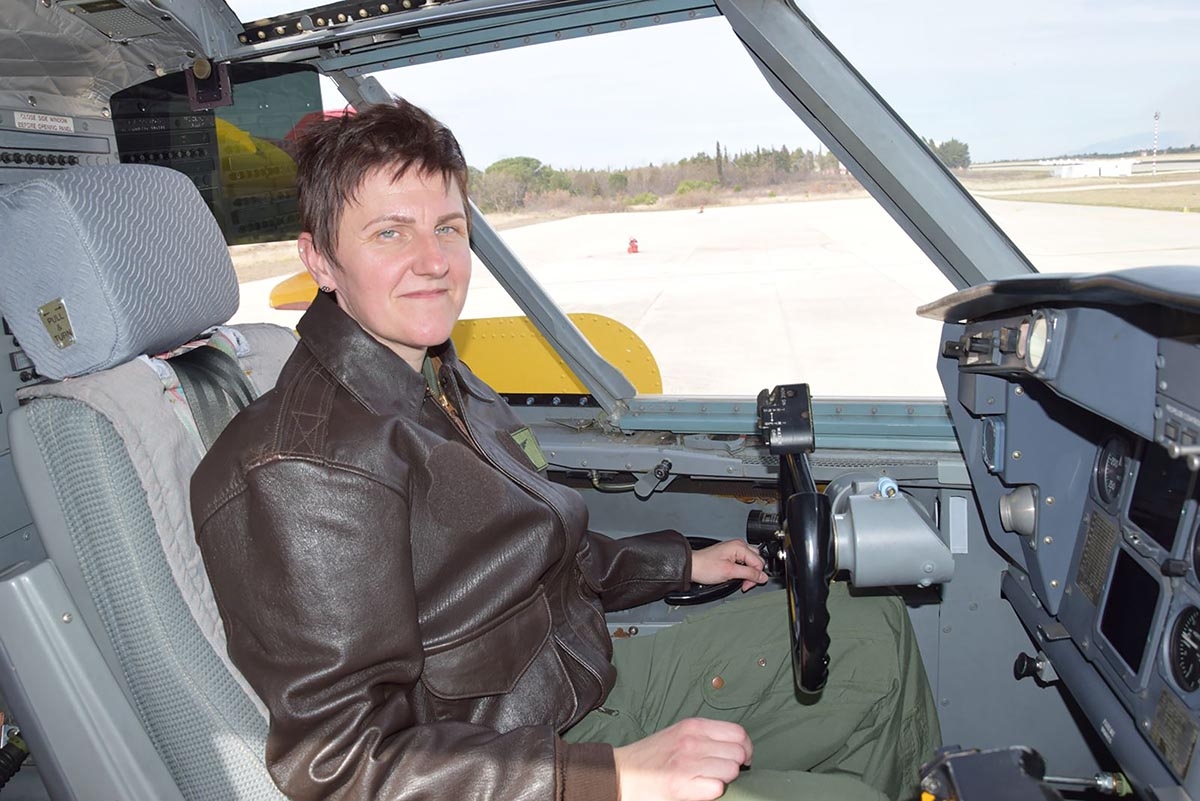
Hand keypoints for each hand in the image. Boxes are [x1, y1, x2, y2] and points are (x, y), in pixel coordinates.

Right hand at [614, 718, 751, 800]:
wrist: (621, 773)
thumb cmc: (651, 756)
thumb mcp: (679, 734)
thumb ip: (705, 736)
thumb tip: (737, 746)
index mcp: (693, 726)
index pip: (738, 733)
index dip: (745, 748)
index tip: (742, 758)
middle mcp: (692, 741)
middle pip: (738, 753)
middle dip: (735, 765)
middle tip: (721, 771)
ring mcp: (687, 763)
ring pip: (731, 771)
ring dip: (723, 779)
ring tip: (708, 780)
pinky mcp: (681, 786)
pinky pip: (717, 788)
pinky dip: (712, 791)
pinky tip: (699, 789)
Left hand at [690, 539, 767, 591]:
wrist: (692, 567)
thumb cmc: (705, 567)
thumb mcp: (730, 572)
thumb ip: (749, 574)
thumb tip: (763, 576)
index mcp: (740, 546)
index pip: (759, 562)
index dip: (755, 576)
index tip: (747, 584)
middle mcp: (738, 545)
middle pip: (757, 561)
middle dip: (752, 574)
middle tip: (743, 583)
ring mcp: (734, 549)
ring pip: (751, 562)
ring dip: (748, 573)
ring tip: (738, 579)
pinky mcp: (730, 555)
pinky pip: (744, 562)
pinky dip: (742, 571)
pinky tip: (735, 575)